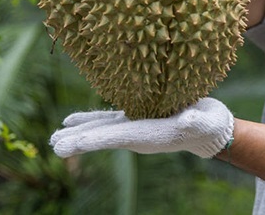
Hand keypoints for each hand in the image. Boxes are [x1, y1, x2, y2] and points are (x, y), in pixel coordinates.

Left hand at [50, 98, 232, 158]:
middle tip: (54, 146)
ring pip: (101, 129)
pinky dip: (89, 119)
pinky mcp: (136, 117)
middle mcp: (138, 134)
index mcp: (151, 135)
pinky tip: (71, 120)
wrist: (210, 129)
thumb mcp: (204, 121)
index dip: (95, 139)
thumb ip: (195, 121)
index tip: (73, 143)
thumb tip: (187, 120)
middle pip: (103, 137)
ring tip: (55, 137)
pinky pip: (107, 119)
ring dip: (78, 132)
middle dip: (78, 141)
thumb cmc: (208, 124)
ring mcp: (135, 126)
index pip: (118, 138)